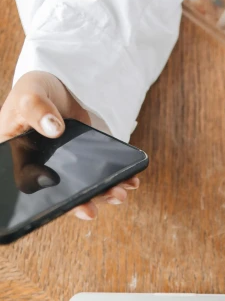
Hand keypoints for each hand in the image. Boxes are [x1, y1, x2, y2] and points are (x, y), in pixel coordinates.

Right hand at [0, 71, 138, 218]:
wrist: (58, 90)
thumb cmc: (35, 92)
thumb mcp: (30, 93)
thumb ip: (36, 108)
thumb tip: (53, 128)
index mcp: (19, 158)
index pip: (27, 182)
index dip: (43, 194)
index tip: (61, 194)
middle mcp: (41, 170)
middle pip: (59, 195)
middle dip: (77, 204)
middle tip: (90, 211)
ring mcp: (65, 170)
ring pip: (82, 190)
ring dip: (101, 195)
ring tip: (118, 194)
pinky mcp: (85, 165)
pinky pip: (98, 177)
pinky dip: (115, 180)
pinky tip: (129, 181)